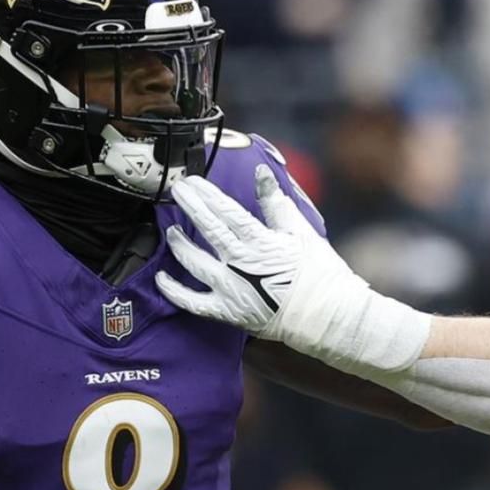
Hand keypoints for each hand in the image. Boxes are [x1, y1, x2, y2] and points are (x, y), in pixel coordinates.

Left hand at [157, 166, 333, 337]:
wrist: (327, 316)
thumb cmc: (319, 273)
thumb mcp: (301, 232)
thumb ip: (275, 203)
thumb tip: (260, 173)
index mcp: (259, 241)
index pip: (225, 211)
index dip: (206, 194)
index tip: (192, 181)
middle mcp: (240, 263)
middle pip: (207, 229)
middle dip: (189, 206)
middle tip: (176, 191)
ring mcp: (230, 289)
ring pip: (194, 263)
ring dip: (179, 245)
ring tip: (172, 232)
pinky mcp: (227, 312)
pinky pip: (193, 302)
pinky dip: (174, 291)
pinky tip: (162, 279)